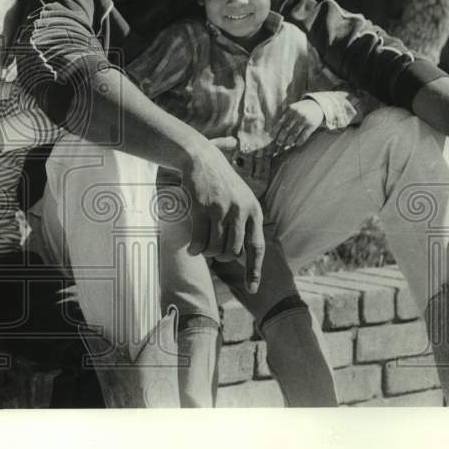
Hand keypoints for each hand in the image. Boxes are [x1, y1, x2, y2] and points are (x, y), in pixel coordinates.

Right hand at [183, 140, 264, 292]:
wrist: (201, 158)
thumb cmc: (221, 183)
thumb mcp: (241, 200)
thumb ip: (244, 225)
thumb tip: (242, 257)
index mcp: (254, 211)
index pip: (257, 247)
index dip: (254, 270)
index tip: (253, 289)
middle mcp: (241, 211)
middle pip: (232, 252)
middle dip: (220, 255)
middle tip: (211, 248)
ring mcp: (221, 209)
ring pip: (215, 248)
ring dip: (206, 252)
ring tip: (201, 246)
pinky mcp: (202, 207)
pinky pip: (199, 239)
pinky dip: (194, 247)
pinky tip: (191, 248)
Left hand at [273, 99, 324, 151]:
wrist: (317, 104)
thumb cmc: (301, 109)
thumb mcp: (292, 109)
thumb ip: (284, 117)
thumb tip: (274, 131)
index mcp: (290, 110)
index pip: (280, 123)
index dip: (275, 131)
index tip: (272, 137)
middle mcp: (297, 114)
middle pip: (286, 129)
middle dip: (281, 138)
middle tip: (278, 143)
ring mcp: (304, 120)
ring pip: (294, 134)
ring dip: (289, 141)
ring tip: (287, 144)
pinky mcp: (312, 125)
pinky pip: (304, 136)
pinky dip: (299, 142)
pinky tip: (297, 144)